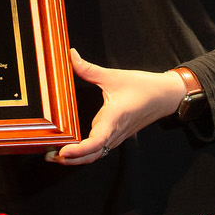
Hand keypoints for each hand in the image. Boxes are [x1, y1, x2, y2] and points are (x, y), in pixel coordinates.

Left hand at [45, 49, 186, 165]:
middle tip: (48, 155)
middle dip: (70, 160)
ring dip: (76, 159)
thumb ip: (89, 69)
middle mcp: (114, 132)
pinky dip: (85, 154)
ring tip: (55, 155)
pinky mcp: (117, 136)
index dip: (78, 150)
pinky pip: (100, 150)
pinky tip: (73, 150)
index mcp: (114, 118)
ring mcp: (116, 137)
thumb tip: (71, 55)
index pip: (96, 142)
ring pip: (95, 156)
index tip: (63, 152)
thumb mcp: (114, 76)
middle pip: (91, 155)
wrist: (166, 96)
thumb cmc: (143, 87)